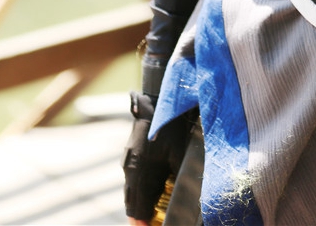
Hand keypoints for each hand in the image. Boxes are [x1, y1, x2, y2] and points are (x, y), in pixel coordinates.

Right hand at [123, 92, 189, 223]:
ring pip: (131, 190)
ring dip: (140, 203)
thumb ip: (180, 174)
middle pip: (131, 201)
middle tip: (147, 225)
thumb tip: (187, 192)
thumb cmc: (169, 126)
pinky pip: (134, 178)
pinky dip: (141, 189)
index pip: (137, 205)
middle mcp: (129, 168)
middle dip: (139, 216)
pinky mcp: (131, 154)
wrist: (155, 101)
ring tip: (149, 216)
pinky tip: (152, 192)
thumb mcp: (178, 151)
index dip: (141, 221)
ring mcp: (128, 161)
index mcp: (138, 171)